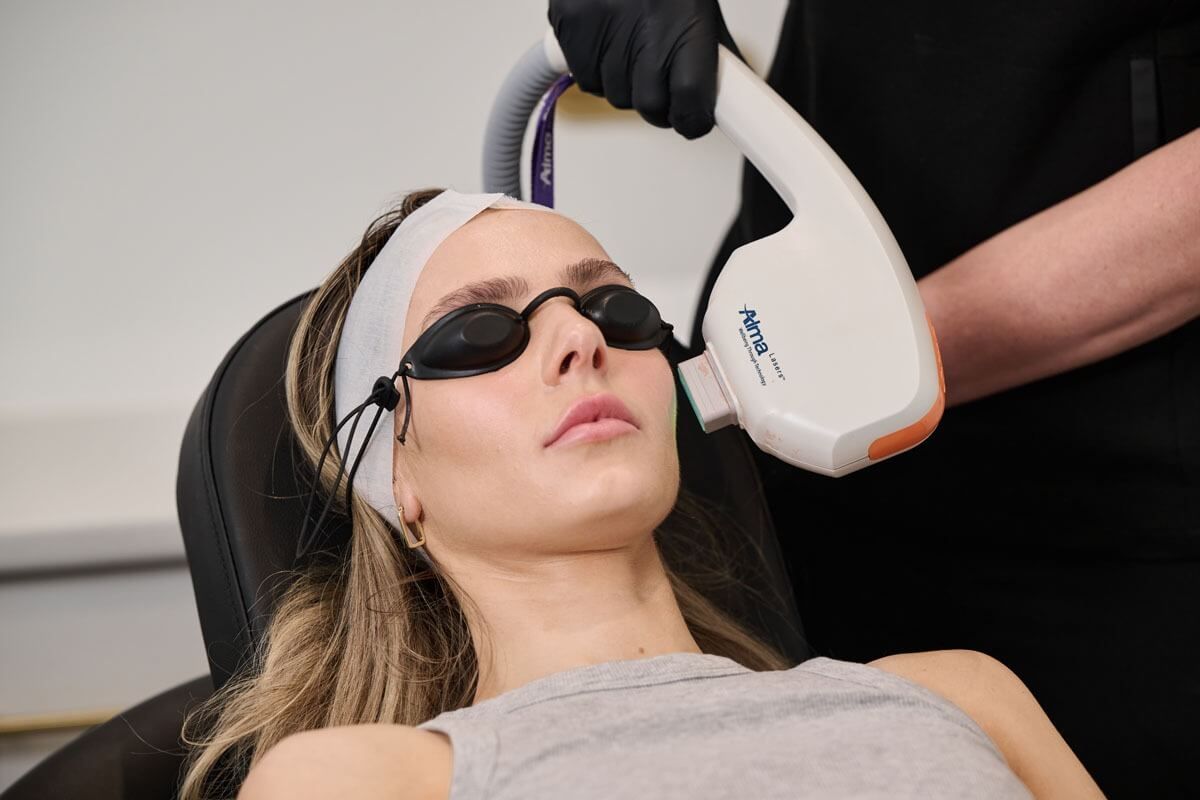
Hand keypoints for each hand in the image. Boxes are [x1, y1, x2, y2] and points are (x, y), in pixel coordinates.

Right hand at [547, 0, 743, 138]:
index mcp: (686, 26)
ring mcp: (602, 31)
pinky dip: (597, 68)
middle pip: (649, 107)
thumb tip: (730, 98)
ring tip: (632, 45)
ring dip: (625, 83)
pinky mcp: (570, 27)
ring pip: (615, 96)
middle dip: (657, 102)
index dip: (692, 120)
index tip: (693, 120)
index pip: (690, 104)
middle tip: (661, 78)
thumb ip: (713, 51)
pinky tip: (608, 39)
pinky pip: (586, 78)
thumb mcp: (701, 5)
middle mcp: (644, 32)